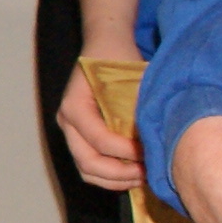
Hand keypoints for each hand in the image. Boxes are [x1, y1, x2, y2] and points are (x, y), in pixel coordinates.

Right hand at [54, 54, 146, 192]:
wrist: (106, 43)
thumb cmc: (118, 56)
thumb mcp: (130, 79)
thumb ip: (137, 110)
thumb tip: (155, 143)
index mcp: (74, 106)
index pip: (99, 140)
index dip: (126, 152)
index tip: (150, 153)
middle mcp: (67, 121)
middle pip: (87, 163)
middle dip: (120, 173)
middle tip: (148, 172)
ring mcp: (71, 130)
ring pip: (87, 170)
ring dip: (116, 179)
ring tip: (143, 176)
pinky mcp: (81, 136)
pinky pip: (91, 164)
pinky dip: (112, 175)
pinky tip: (134, 171)